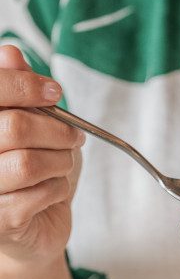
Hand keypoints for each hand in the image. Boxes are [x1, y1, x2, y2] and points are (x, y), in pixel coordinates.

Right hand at [0, 45, 83, 266]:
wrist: (34, 227)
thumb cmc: (30, 171)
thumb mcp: (30, 121)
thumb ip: (16, 87)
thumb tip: (9, 52)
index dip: (25, 86)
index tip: (55, 92)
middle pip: (14, 127)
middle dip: (55, 129)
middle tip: (72, 137)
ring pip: (27, 162)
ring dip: (59, 161)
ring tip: (63, 164)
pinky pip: (38, 194)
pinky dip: (57, 188)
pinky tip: (52, 190)